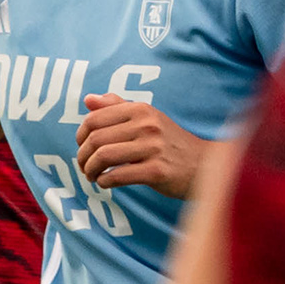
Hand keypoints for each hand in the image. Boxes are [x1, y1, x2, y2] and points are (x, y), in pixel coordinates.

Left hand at [76, 96, 207, 199]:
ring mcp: (153, 148)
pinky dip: (105, 182)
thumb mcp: (147, 117)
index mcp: (141, 109)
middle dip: (83, 156)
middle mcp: (146, 125)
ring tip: (92, 176)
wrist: (203, 164)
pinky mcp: (157, 171)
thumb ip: (117, 106)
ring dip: (91, 170)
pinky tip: (106, 183)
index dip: (80, 135)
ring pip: (104, 157)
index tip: (82, 147)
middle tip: (84, 167)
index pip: (94, 118)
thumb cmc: (169, 142)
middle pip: (96, 139)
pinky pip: (118, 176)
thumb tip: (88, 100)